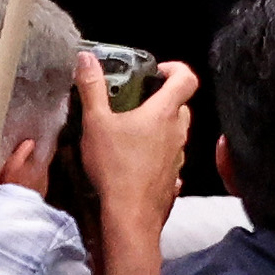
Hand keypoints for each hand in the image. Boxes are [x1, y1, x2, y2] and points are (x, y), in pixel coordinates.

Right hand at [75, 53, 196, 240]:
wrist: (130, 214)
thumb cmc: (115, 167)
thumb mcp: (96, 123)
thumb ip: (92, 89)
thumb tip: (86, 59)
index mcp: (165, 113)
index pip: (187, 78)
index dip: (176, 69)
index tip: (157, 71)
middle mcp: (178, 131)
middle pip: (180, 105)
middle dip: (162, 98)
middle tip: (137, 100)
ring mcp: (179, 155)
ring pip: (175, 131)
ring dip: (159, 127)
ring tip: (131, 131)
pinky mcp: (173, 175)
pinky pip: (169, 155)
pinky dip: (156, 151)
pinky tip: (135, 158)